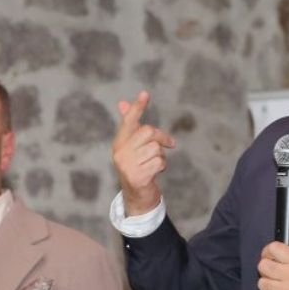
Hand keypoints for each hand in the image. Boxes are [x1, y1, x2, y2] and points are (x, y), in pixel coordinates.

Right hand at [111, 90, 175, 215]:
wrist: (136, 196)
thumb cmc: (137, 167)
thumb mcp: (133, 147)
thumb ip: (130, 127)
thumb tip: (122, 103)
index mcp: (119, 142)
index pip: (129, 121)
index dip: (137, 107)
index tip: (145, 93)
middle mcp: (120, 152)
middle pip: (148, 132)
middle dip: (162, 137)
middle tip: (169, 144)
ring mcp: (127, 165)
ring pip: (156, 148)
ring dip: (161, 156)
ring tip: (154, 164)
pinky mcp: (137, 177)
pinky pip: (159, 162)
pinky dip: (162, 166)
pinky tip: (155, 172)